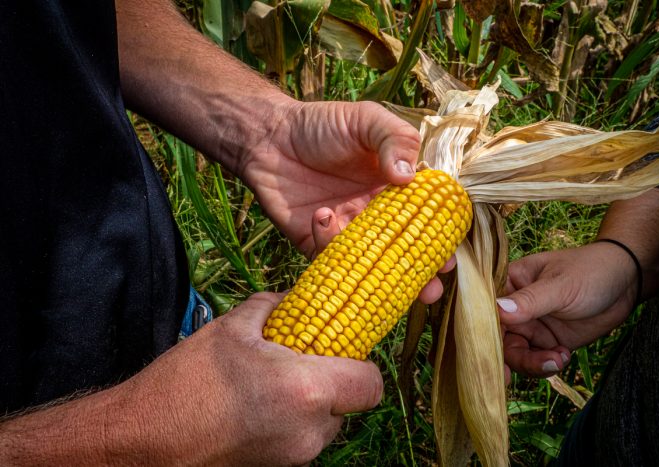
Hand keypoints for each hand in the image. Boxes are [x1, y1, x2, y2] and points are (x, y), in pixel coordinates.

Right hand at [117, 293, 383, 464]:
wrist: (142, 440)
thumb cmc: (186, 381)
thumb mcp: (231, 329)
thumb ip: (272, 307)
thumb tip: (291, 298)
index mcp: (306, 390)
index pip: (370, 384)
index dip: (362, 364)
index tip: (343, 350)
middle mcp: (309, 432)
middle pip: (349, 406)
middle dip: (333, 383)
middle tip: (304, 362)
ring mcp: (294, 458)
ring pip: (326, 426)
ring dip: (312, 405)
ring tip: (274, 384)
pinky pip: (302, 441)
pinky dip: (293, 423)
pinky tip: (259, 406)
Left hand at [237, 99, 452, 301]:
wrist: (269, 136)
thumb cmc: (321, 125)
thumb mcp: (366, 120)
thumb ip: (394, 140)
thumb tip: (410, 177)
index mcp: (394, 191)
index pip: (424, 221)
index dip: (439, 242)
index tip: (449, 258)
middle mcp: (374, 217)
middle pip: (403, 254)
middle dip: (420, 276)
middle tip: (431, 290)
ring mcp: (346, 232)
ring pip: (370, 266)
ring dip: (382, 280)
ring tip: (386, 279)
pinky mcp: (315, 243)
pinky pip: (329, 261)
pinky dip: (330, 245)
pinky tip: (324, 215)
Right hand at [497, 242, 637, 380]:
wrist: (626, 281)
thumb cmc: (590, 270)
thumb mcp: (560, 285)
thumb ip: (530, 300)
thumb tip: (498, 310)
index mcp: (508, 284)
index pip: (486, 312)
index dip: (483, 335)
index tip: (488, 359)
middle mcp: (513, 308)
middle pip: (498, 339)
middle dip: (512, 358)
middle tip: (528, 371)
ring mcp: (530, 326)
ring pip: (516, 354)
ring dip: (533, 363)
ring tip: (559, 358)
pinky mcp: (547, 341)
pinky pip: (536, 361)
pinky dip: (547, 364)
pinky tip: (565, 355)